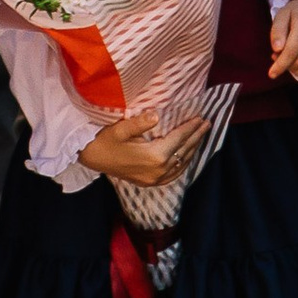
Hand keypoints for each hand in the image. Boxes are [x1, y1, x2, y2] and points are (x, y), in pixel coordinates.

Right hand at [82, 107, 209, 192]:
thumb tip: (156, 115)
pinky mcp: (150, 182)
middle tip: (207, 124)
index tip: (201, 118)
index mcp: (154, 156)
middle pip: (183, 151)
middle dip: (196, 137)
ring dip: (192, 150)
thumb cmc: (105, 140)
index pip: (179, 139)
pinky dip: (183, 164)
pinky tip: (185, 157)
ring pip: (181, 164)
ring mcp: (155, 178)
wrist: (91, 158)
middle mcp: (159, 170)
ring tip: (199, 137)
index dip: (191, 128)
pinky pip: (174, 174)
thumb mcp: (120, 128)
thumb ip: (140, 122)